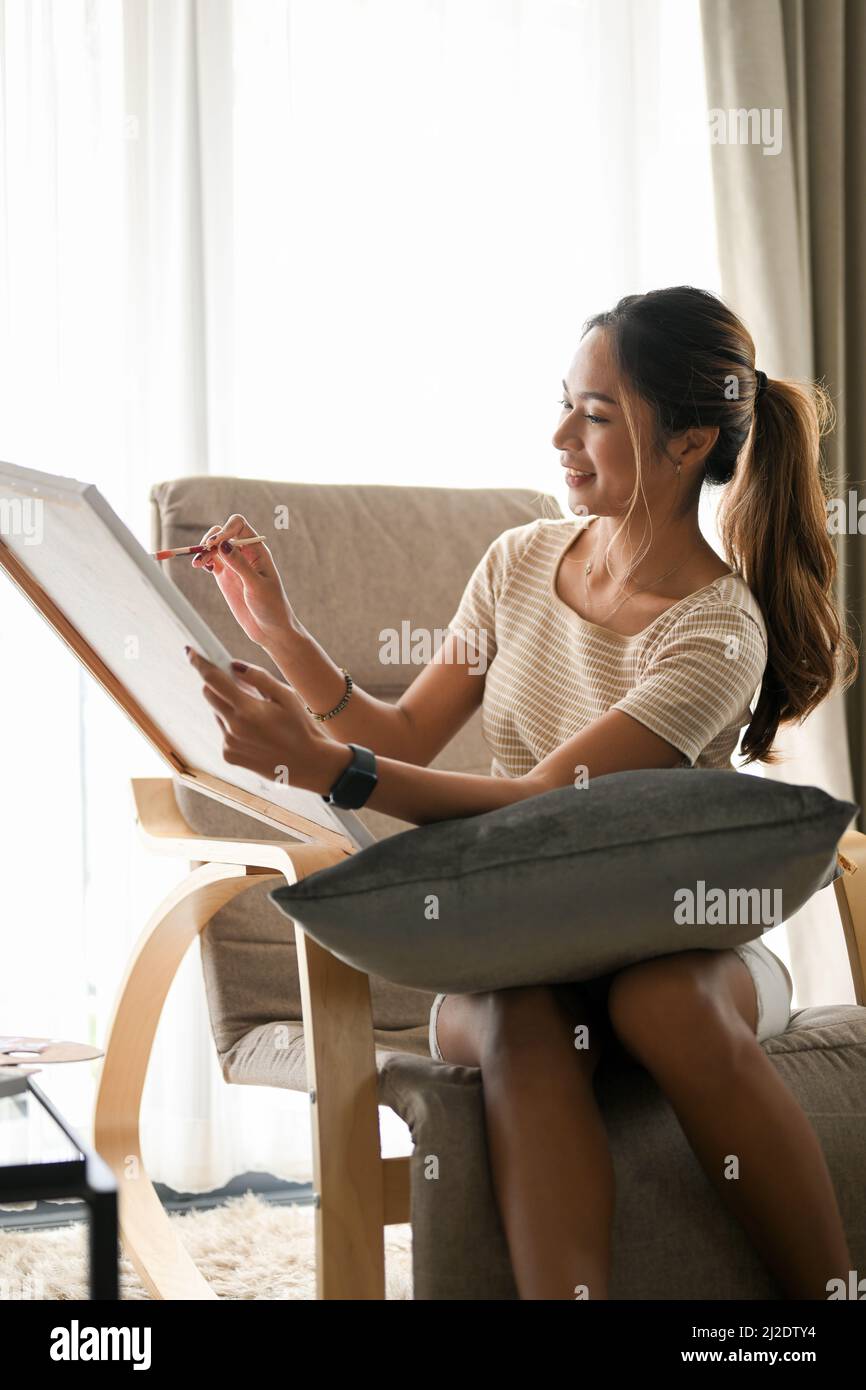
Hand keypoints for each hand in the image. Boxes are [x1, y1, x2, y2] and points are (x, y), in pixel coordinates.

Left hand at [185, 647, 349, 791]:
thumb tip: (234, 666)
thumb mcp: (286, 696)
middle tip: (238, 684)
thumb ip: (258, 677)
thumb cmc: (300, 727)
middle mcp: (233, 727)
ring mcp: (229, 743)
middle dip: (217, 684)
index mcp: (247, 709)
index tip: (191, 651)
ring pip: (217, 713)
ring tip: (258, 716)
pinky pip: (224, 731)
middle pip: (208, 694)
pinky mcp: (229, 755)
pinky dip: (233, 726)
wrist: (308, 765)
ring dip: (229, 707)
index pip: (213, 679)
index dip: (200, 663)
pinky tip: (256, 733)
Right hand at [191, 514, 295, 649]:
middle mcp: (245, 554)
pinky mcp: (225, 577)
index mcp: (257, 550)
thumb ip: (239, 565)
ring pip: (214, 547)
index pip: (238, 526)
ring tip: (197, 565)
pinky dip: (204, 561)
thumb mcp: (256, 586)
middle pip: (223, 533)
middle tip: (203, 555)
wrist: (271, 630)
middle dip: (211, 540)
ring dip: (203, 551)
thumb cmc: (271, 607)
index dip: (225, 530)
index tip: (214, 544)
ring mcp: (234, 565)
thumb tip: (222, 544)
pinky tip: (201, 567)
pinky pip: (211, 561)